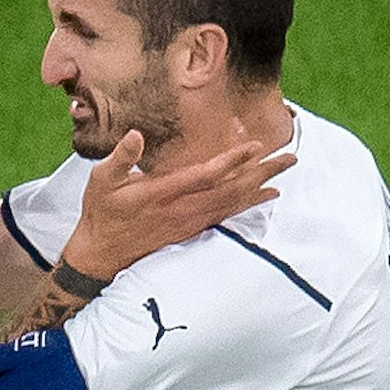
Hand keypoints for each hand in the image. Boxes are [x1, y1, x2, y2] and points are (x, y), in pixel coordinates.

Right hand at [60, 128, 294, 283]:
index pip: (203, 176)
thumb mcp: (100, 180)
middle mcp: (180, 210)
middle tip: (289, 158)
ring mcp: (188, 222)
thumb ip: (119, 158)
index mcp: (160, 194)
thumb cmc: (101, 212)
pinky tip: (265, 196)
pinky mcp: (191, 229)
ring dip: (260, 188)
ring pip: (231, 204)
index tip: (254, 148)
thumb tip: (134, 135)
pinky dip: (248, 204)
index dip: (231, 162)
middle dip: (260, 174)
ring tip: (284, 173)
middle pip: (229, 191)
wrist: (101, 254)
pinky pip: (226, 215)